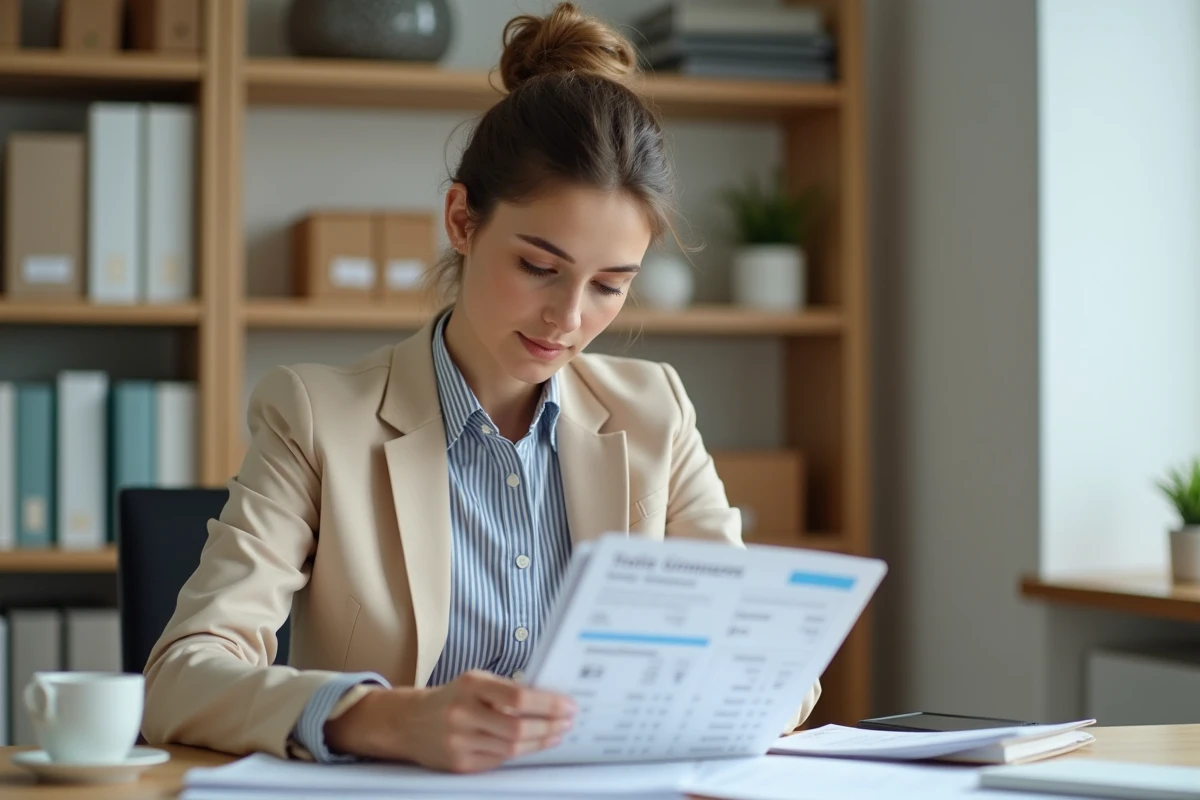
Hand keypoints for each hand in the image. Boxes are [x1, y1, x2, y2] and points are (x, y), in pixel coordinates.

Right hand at [324, 670, 575, 771]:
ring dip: (540, 742)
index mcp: (470, 685)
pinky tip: (534, 746)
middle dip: (550, 726)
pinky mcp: (459, 764)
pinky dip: (520, 753)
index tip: (568, 706)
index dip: (548, 704)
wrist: (409, 722)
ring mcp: (459, 741)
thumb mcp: (475, 682)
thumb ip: (506, 690)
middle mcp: (462, 713)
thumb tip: (550, 700)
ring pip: (511, 748)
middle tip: (568, 722)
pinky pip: (499, 761)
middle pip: (518, 728)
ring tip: (557, 734)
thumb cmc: (452, 698)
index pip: (517, 697)